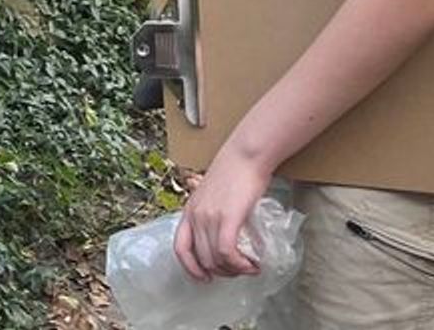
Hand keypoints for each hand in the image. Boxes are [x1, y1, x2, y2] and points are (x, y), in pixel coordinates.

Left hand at [173, 145, 274, 281]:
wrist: (245, 155)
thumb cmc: (235, 173)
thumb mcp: (214, 195)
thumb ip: (213, 214)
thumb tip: (225, 237)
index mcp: (190, 211)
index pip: (180, 248)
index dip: (191, 268)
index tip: (205, 278)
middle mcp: (196, 216)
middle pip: (202, 259)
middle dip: (222, 272)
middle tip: (239, 270)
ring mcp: (209, 217)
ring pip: (216, 260)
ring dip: (235, 270)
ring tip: (250, 267)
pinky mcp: (227, 218)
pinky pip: (227, 253)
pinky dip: (240, 265)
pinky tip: (252, 264)